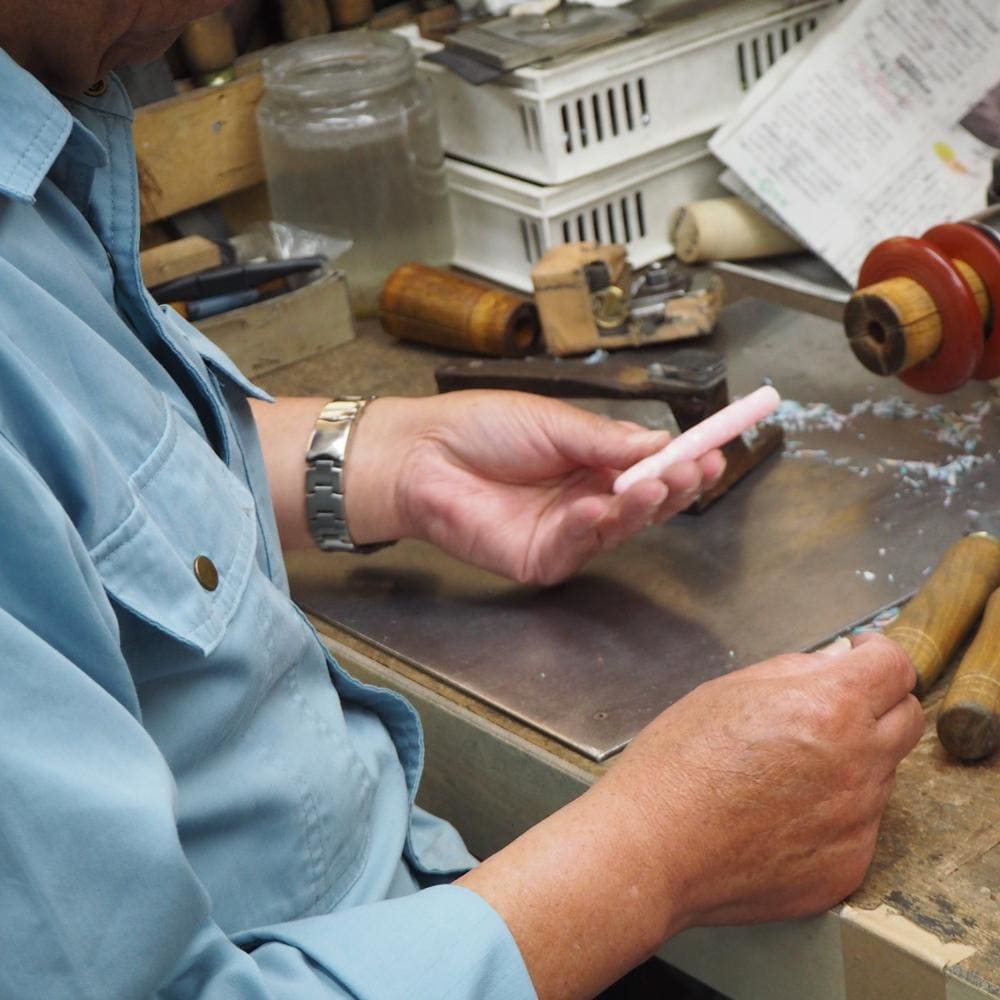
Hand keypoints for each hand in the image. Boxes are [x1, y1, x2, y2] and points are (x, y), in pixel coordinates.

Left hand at [346, 391, 724, 584]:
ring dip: (644, 504)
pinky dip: (593, 523)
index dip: (683, 461)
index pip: (649, 467)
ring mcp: (565, 531)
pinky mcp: (541, 558)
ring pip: (621, 526)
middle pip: (646, 502)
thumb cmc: (478, 429)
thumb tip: (661, 444)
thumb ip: (607, 440)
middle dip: (676, 486)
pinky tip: (600, 502)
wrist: (421, 455)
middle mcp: (585, 498)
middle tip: (699, 468)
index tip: (715, 448)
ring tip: (661, 482)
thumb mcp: (553, 422)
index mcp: (590, 461)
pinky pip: (580, 544)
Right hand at [596, 633, 924, 928]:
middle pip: (907, 719)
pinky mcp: (848, 866)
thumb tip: (834, 665)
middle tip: (830, 710)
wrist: (653, 847)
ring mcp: (858, 821)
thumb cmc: (676, 766)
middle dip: (877, 704)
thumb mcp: (726, 690)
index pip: (895, 667)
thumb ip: (793, 671)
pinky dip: (830, 816)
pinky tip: (779, 816)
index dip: (876, 654)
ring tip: (783, 773)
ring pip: (878, 775)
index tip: (860, 658)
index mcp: (830, 709)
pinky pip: (857, 827)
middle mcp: (859, 764)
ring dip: (849, 762)